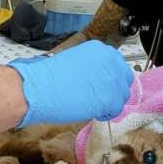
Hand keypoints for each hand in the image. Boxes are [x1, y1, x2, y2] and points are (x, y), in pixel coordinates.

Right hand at [8, 40, 132, 126]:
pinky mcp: (109, 98)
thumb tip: (100, 80)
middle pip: (124, 81)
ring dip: (110, 103)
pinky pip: (116, 110)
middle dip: (113, 91)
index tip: (103, 86)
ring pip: (122, 97)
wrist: (38, 87)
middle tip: (99, 98)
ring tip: (92, 105)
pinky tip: (91, 111)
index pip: (119, 66)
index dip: (111, 79)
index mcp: (101, 49)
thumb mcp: (76, 62)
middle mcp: (110, 61)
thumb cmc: (48, 76)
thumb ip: (93, 68)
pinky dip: (105, 114)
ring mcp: (111, 80)